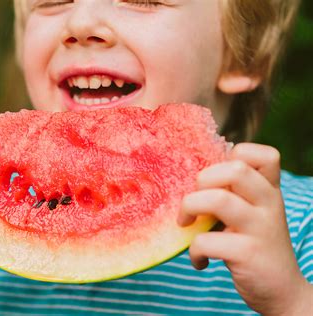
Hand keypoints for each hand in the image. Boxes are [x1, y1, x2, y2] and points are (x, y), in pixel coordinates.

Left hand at [178, 143, 310, 314]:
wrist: (282, 292)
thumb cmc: (255, 245)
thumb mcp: (252, 213)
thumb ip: (233, 193)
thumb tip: (192, 177)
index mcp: (269, 190)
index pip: (262, 154)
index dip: (232, 157)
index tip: (215, 180)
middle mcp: (269, 204)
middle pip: (235, 169)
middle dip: (203, 180)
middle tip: (195, 202)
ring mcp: (261, 228)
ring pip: (217, 200)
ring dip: (189, 209)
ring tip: (186, 225)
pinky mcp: (248, 253)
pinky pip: (206, 240)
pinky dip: (194, 251)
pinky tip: (199, 261)